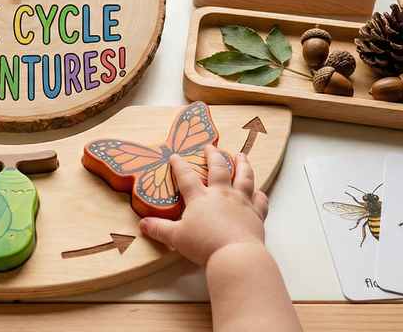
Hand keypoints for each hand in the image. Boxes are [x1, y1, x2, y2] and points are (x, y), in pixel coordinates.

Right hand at [139, 148, 268, 267]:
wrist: (235, 255)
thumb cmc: (204, 245)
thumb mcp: (176, 238)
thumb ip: (159, 229)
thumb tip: (143, 224)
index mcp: (200, 198)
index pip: (186, 176)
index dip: (179, 165)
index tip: (175, 156)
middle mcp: (222, 195)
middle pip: (218, 169)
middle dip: (213, 155)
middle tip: (210, 146)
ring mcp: (241, 202)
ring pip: (244, 177)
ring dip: (242, 164)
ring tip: (241, 155)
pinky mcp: (256, 214)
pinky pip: (260, 200)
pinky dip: (259, 194)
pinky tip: (258, 191)